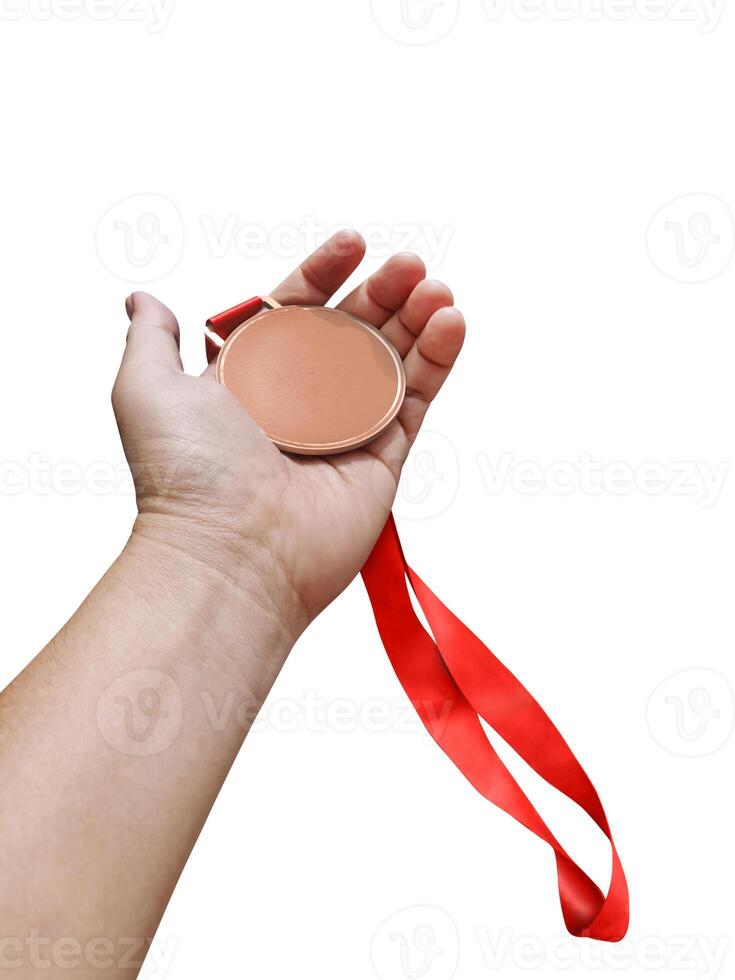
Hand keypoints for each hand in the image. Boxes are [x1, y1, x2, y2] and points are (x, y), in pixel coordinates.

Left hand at [112, 231, 464, 639]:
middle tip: (410, 265)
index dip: (324, 274)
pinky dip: (437, 362)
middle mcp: (301, 403)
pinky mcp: (382, 461)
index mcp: (252, 379)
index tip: (353, 243)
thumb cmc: (185, 473)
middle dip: (382, 293)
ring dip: (418, 320)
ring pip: (392, 362)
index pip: (296, 311)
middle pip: (352, 331)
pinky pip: (415, 403)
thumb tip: (143, 297)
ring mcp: (345, 431)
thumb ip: (152, 338)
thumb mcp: (147, 388)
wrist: (230, 553)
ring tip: (436, 290)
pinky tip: (450, 323)